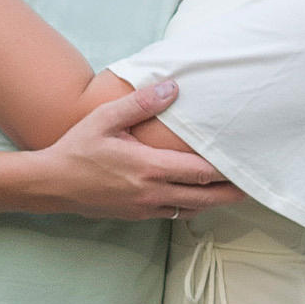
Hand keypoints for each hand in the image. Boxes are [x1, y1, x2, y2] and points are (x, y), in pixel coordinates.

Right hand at [26, 85, 242, 220]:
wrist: (52, 185)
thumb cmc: (77, 149)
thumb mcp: (105, 119)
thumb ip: (140, 103)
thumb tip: (172, 87)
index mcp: (149, 168)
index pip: (199, 172)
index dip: (225, 170)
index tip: (244, 162)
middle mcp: (152, 192)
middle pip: (204, 197)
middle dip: (230, 193)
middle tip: (252, 185)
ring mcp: (145, 208)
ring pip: (191, 209)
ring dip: (213, 201)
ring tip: (232, 191)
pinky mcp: (138, 215)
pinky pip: (174, 214)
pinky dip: (191, 206)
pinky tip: (197, 196)